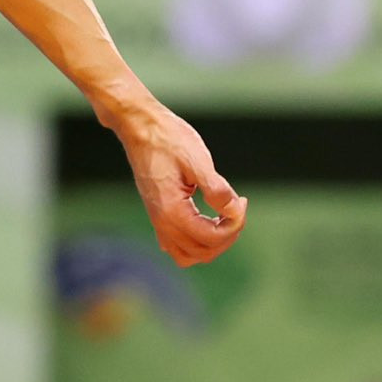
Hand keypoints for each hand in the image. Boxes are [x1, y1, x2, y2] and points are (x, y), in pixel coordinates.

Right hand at [115, 104, 246, 266]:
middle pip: (202, 252)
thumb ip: (217, 190)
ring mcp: (157, 220)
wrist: (140, 126)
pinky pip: (176, 246)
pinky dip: (195, 242)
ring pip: (189, 255)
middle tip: (236, 207)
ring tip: (223, 218)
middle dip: (227, 235)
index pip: (211, 238)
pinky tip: (206, 220)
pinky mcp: (158, 214)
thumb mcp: (198, 160)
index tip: (241, 200)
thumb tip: (233, 211)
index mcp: (171, 211)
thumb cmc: (168, 139)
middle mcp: (161, 222)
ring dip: (211, 243)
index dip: (234, 224)